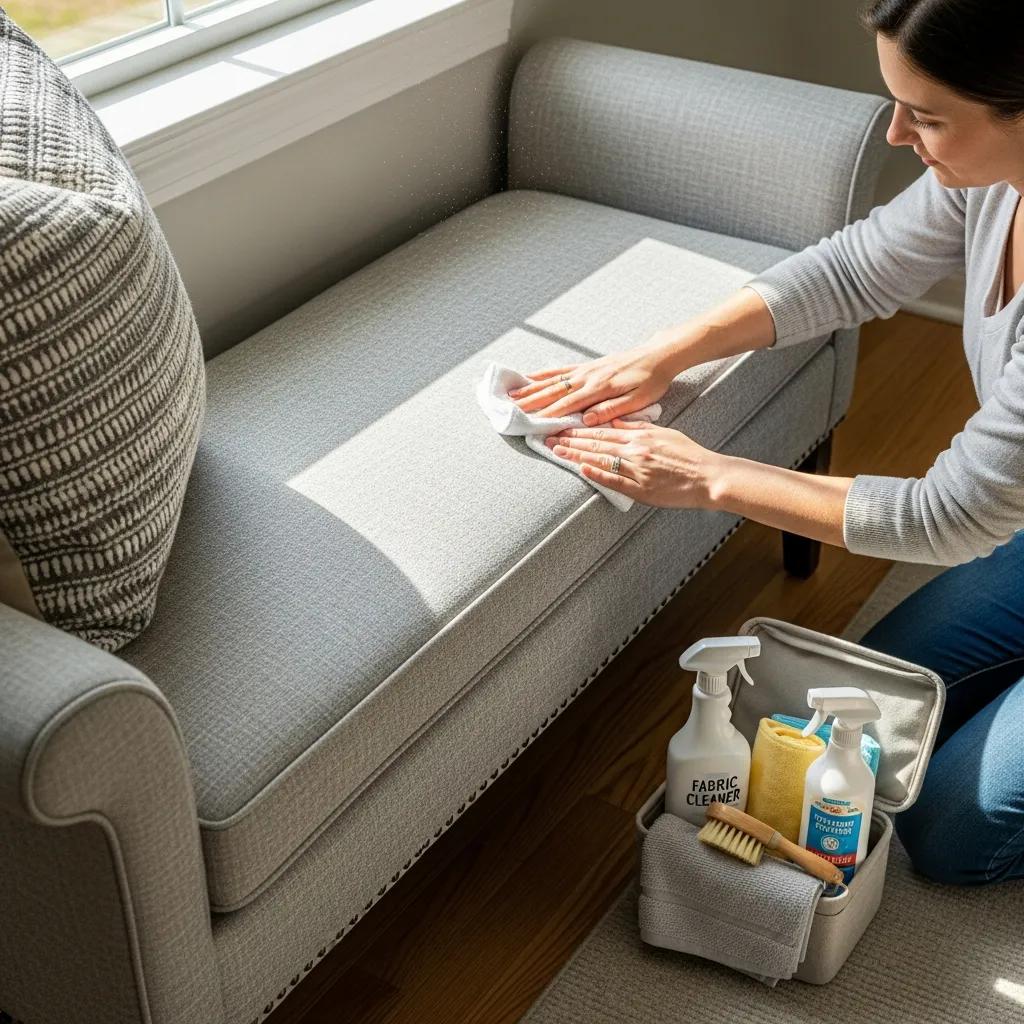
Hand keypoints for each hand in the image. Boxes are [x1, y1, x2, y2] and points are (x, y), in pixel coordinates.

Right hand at [507, 334, 681, 424]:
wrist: (658, 355)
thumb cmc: (651, 381)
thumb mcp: (637, 400)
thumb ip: (611, 410)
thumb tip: (588, 420)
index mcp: (600, 388)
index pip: (569, 404)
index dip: (549, 415)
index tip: (531, 423)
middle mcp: (588, 377)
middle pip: (554, 391)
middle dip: (532, 402)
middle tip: (511, 411)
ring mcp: (586, 369)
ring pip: (553, 380)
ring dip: (531, 388)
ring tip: (512, 395)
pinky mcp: (588, 365)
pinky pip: (561, 369)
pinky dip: (543, 373)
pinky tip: (530, 376)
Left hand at [544, 419, 722, 508]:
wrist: (708, 477)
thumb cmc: (689, 456)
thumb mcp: (664, 432)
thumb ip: (638, 427)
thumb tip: (615, 419)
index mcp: (640, 436)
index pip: (602, 430)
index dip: (579, 428)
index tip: (561, 426)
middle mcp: (636, 451)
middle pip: (596, 444)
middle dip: (569, 440)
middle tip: (547, 438)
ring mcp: (637, 470)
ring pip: (601, 460)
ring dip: (576, 455)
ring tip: (555, 451)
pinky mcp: (641, 489)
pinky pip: (615, 481)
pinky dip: (597, 474)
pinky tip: (581, 469)